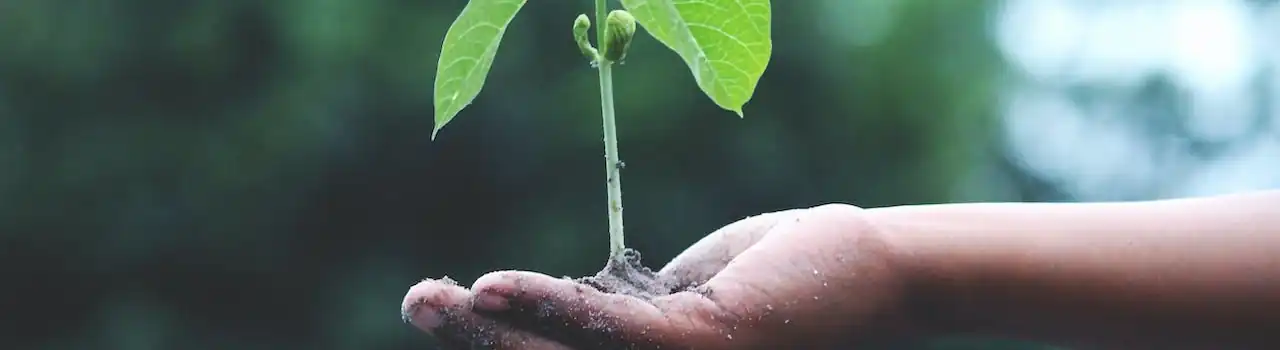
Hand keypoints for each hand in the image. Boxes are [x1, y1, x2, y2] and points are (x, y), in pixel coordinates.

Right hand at [401, 204, 918, 348]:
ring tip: (432, 298)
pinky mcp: (703, 348)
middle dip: (476, 346)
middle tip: (418, 302)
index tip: (455, 315)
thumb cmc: (779, 282)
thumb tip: (554, 312)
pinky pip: (609, 331)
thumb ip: (620, 319)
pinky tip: (493, 288)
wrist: (871, 273)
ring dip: (491, 331)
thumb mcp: (678, 302)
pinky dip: (548, 308)